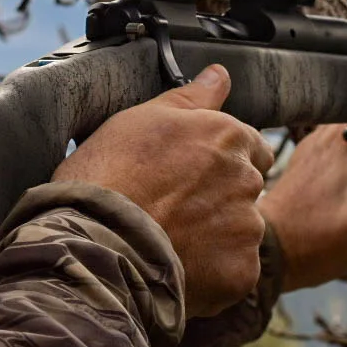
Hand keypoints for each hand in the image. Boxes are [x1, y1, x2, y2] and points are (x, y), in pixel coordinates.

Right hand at [52, 65, 273, 316]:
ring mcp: (247, 226)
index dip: (222, 160)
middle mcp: (247, 178)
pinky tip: (178, 265)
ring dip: (217, 236)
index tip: (193, 174)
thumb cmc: (110, 175)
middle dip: (220, 197)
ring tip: (169, 238)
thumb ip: (192, 96)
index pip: (251, 146)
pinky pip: (235, 271)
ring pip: (241, 230)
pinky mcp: (241, 270)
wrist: (95, 242)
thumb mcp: (143, 118)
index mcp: (229, 137)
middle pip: (247, 188)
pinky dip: (213, 272)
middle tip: (173, 208)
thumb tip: (220, 74)